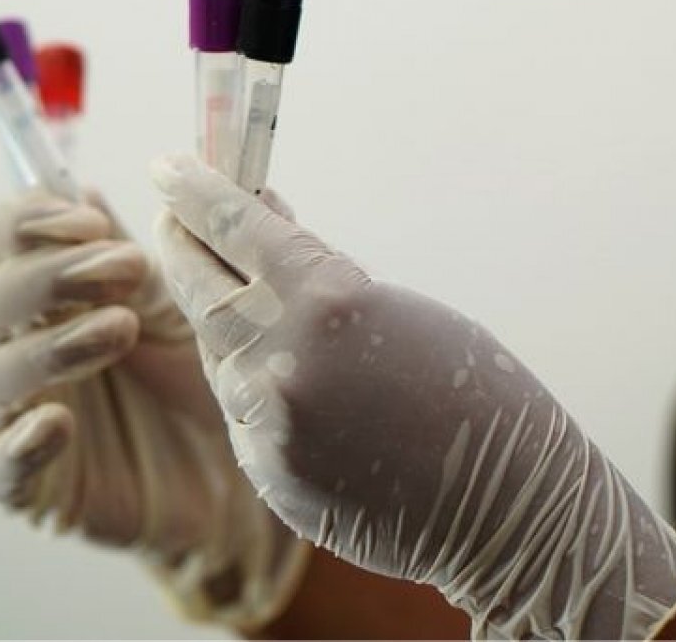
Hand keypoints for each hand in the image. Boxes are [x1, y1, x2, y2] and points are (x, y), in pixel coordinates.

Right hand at [0, 188, 307, 628]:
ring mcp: (16, 417)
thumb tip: (88, 186)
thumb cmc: (201, 371)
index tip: (93, 220)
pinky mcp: (31, 485)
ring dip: (52, 343)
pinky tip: (60, 422)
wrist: (240, 467)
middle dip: (51, 274)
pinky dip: (20, 443)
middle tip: (127, 269)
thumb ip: (143, 242)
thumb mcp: (182, 296)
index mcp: (41, 291)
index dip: (28, 221)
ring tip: (124, 329)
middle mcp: (15, 347)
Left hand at [152, 153, 675, 639]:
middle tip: (170, 219)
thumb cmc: (476, 395)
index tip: (170, 166)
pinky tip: (287, 377)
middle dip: (180, 246)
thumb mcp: (399, 314)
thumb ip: (320, 279)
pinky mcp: (267, 473)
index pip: (235, 227)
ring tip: (239, 292)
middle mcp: (283, 360)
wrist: (506, 509)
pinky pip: (243, 412)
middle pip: (200, 287)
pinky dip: (254, 384)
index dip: (196, 191)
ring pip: (218, 353)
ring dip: (222, 319)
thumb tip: (264, 234)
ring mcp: (268, 425)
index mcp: (329, 302)